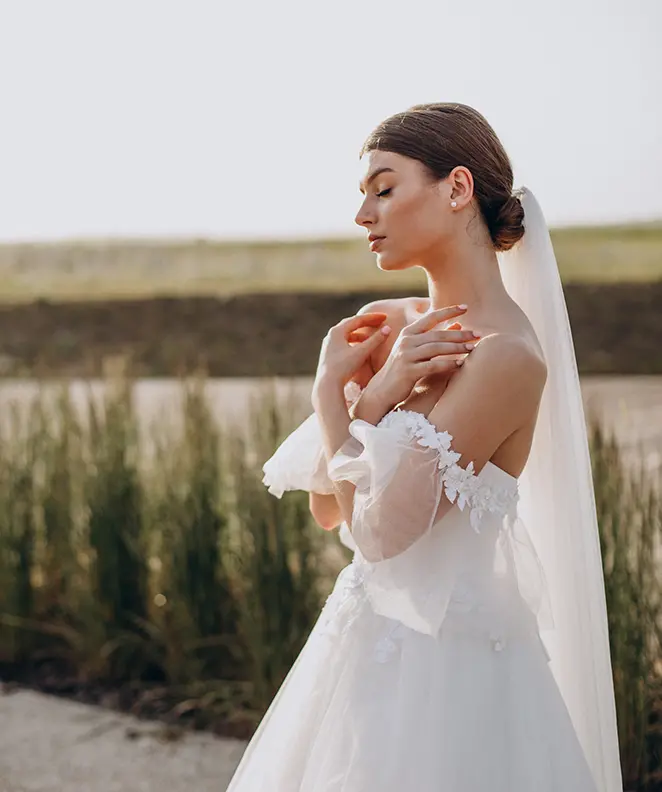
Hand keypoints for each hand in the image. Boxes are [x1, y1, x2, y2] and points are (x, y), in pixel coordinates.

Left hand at [313, 312, 391, 394]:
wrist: (327, 385)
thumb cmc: (343, 368)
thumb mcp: (361, 353)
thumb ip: (375, 340)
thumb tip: (388, 329)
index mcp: (337, 331)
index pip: (357, 319)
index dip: (373, 317)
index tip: (385, 317)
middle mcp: (330, 336)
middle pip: (351, 324)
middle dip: (366, 323)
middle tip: (379, 322)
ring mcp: (328, 345)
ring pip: (347, 335)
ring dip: (360, 334)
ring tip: (372, 336)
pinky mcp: (329, 355)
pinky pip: (344, 343)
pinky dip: (354, 342)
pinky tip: (361, 348)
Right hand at [365, 305, 479, 411]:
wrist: (383, 389)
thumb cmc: (404, 367)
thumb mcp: (417, 349)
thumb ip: (435, 336)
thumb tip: (458, 324)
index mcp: (408, 332)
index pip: (431, 317)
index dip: (448, 311)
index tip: (466, 307)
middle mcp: (406, 341)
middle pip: (438, 334)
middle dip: (459, 334)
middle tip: (478, 334)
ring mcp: (406, 356)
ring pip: (436, 348)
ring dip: (457, 348)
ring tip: (473, 348)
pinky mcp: (408, 371)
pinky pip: (433, 366)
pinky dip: (448, 364)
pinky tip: (461, 364)